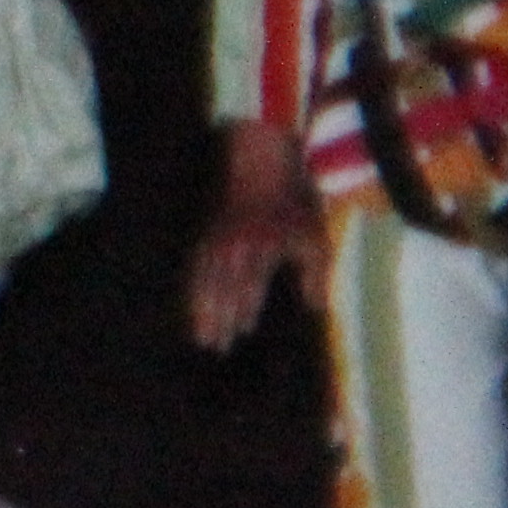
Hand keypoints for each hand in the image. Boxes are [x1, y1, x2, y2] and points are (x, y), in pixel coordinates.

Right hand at [187, 123, 321, 353]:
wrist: (259, 162)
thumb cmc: (293, 202)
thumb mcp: (315, 235)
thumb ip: (316, 275)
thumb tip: (314, 308)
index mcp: (260, 248)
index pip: (248, 287)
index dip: (243, 312)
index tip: (241, 333)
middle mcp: (233, 246)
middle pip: (220, 290)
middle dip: (217, 319)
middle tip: (213, 346)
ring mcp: (215, 239)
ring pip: (202, 281)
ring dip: (200, 309)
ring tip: (200, 334)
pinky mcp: (205, 234)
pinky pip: (193, 268)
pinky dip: (191, 289)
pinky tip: (191, 305)